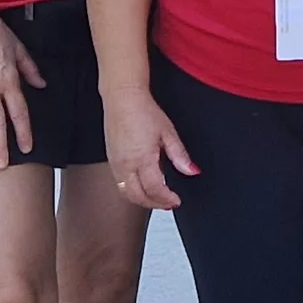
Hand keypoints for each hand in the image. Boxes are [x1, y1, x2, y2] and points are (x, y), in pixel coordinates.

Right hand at [104, 84, 192, 208]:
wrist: (122, 98)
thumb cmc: (143, 111)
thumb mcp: (168, 132)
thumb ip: (180, 155)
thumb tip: (192, 171)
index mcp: (142, 158)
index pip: (155, 189)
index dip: (167, 198)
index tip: (176, 200)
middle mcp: (125, 164)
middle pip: (137, 196)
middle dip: (154, 204)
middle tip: (167, 204)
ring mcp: (115, 163)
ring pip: (126, 193)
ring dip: (141, 200)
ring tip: (156, 198)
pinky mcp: (110, 160)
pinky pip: (119, 184)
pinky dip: (131, 190)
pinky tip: (142, 186)